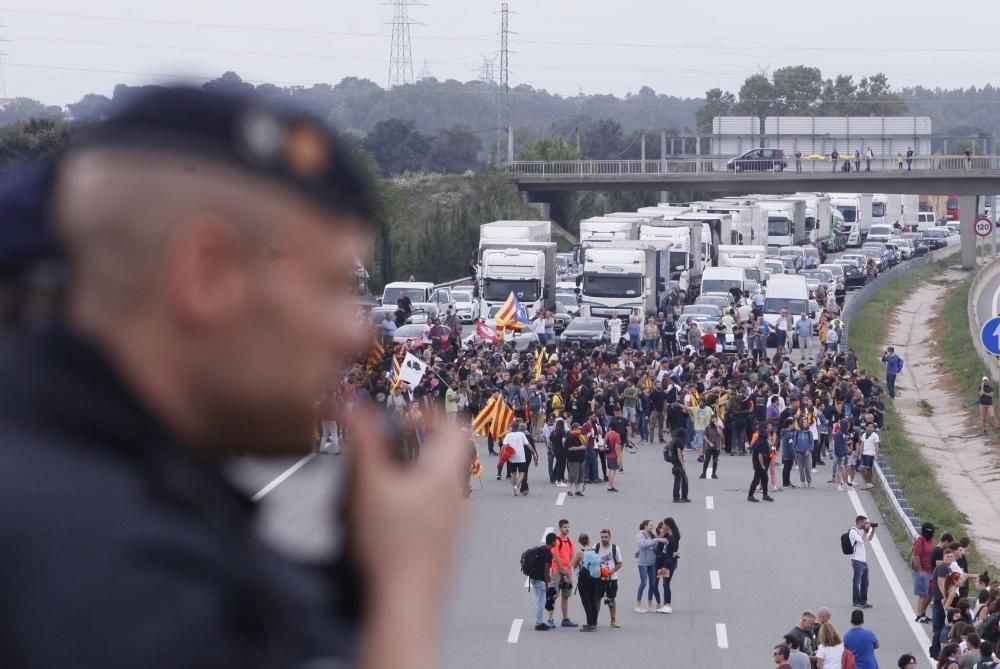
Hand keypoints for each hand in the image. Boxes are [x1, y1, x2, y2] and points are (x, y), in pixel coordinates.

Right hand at [345, 406, 466, 602]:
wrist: (406, 605)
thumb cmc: (391, 549)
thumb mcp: (367, 484)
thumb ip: (362, 439)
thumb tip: (355, 403)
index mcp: (446, 473)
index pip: (453, 423)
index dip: (425, 413)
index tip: (398, 420)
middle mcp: (458, 494)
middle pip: (439, 452)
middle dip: (403, 449)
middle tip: (376, 457)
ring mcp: (454, 520)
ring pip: (431, 481)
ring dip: (400, 478)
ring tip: (369, 492)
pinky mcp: (444, 541)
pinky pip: (429, 508)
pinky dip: (404, 503)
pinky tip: (376, 520)